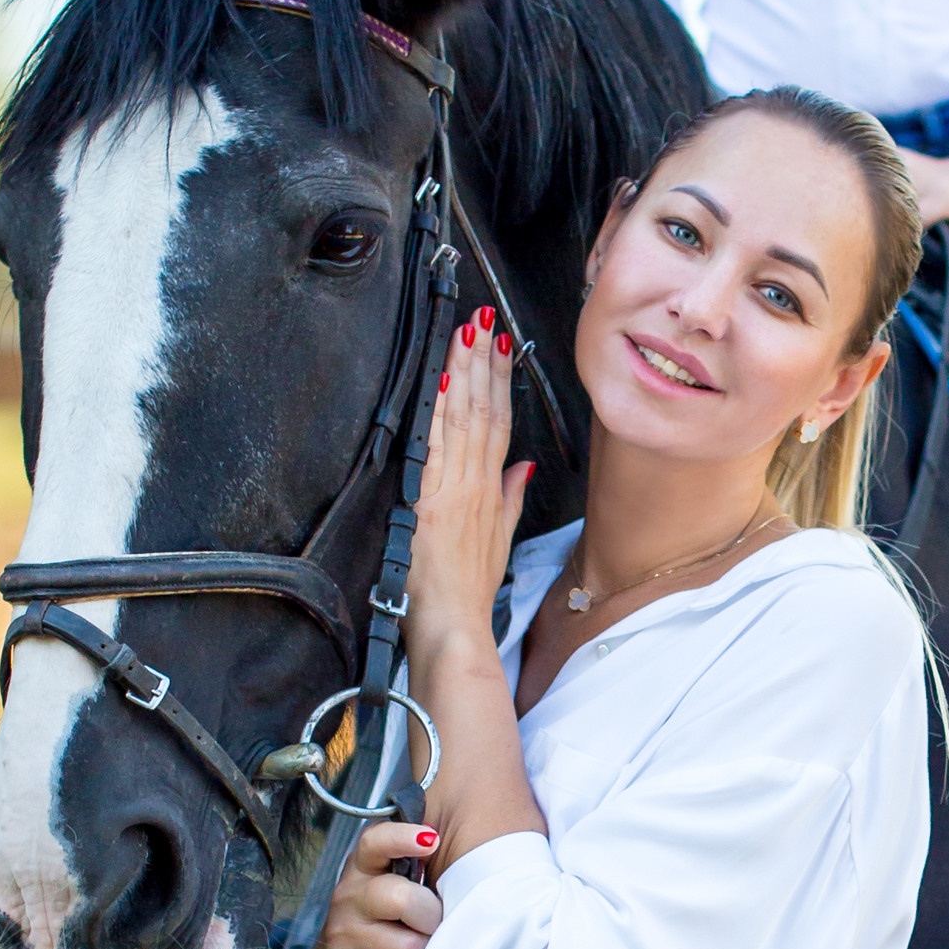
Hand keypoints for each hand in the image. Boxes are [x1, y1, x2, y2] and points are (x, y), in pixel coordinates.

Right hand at [309, 819, 444, 948]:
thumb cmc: (388, 915)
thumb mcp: (399, 881)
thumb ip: (424, 865)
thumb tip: (473, 855)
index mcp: (364, 864)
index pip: (376, 841)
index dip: (402, 838)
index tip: (432, 840)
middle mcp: (348, 894)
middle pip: (401, 899)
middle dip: (432, 916)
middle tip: (438, 923)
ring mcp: (343, 933)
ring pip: (407, 946)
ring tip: (425, 948)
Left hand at [407, 311, 534, 667]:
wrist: (452, 627)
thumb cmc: (470, 591)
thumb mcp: (499, 542)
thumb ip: (511, 499)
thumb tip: (521, 466)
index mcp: (490, 491)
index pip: (498, 422)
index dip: (499, 380)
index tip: (499, 344)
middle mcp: (474, 485)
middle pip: (481, 412)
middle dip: (481, 363)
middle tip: (480, 321)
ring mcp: (451, 491)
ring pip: (460, 421)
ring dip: (461, 374)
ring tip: (463, 336)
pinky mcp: (428, 503)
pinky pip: (434, 448)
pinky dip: (437, 413)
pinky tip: (438, 383)